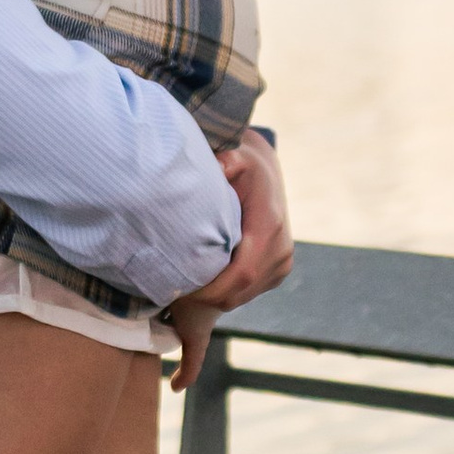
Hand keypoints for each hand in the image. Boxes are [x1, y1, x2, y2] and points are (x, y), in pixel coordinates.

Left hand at [164, 133, 293, 393]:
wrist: (266, 171)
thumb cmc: (243, 164)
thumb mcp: (234, 155)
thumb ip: (226, 162)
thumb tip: (217, 167)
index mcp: (269, 225)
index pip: (242, 274)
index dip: (211, 289)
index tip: (180, 288)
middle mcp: (281, 249)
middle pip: (238, 293)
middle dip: (204, 298)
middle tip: (171, 290)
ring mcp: (282, 263)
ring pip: (241, 298)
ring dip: (212, 298)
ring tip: (183, 284)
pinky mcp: (278, 271)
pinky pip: (247, 293)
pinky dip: (223, 292)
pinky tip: (203, 279)